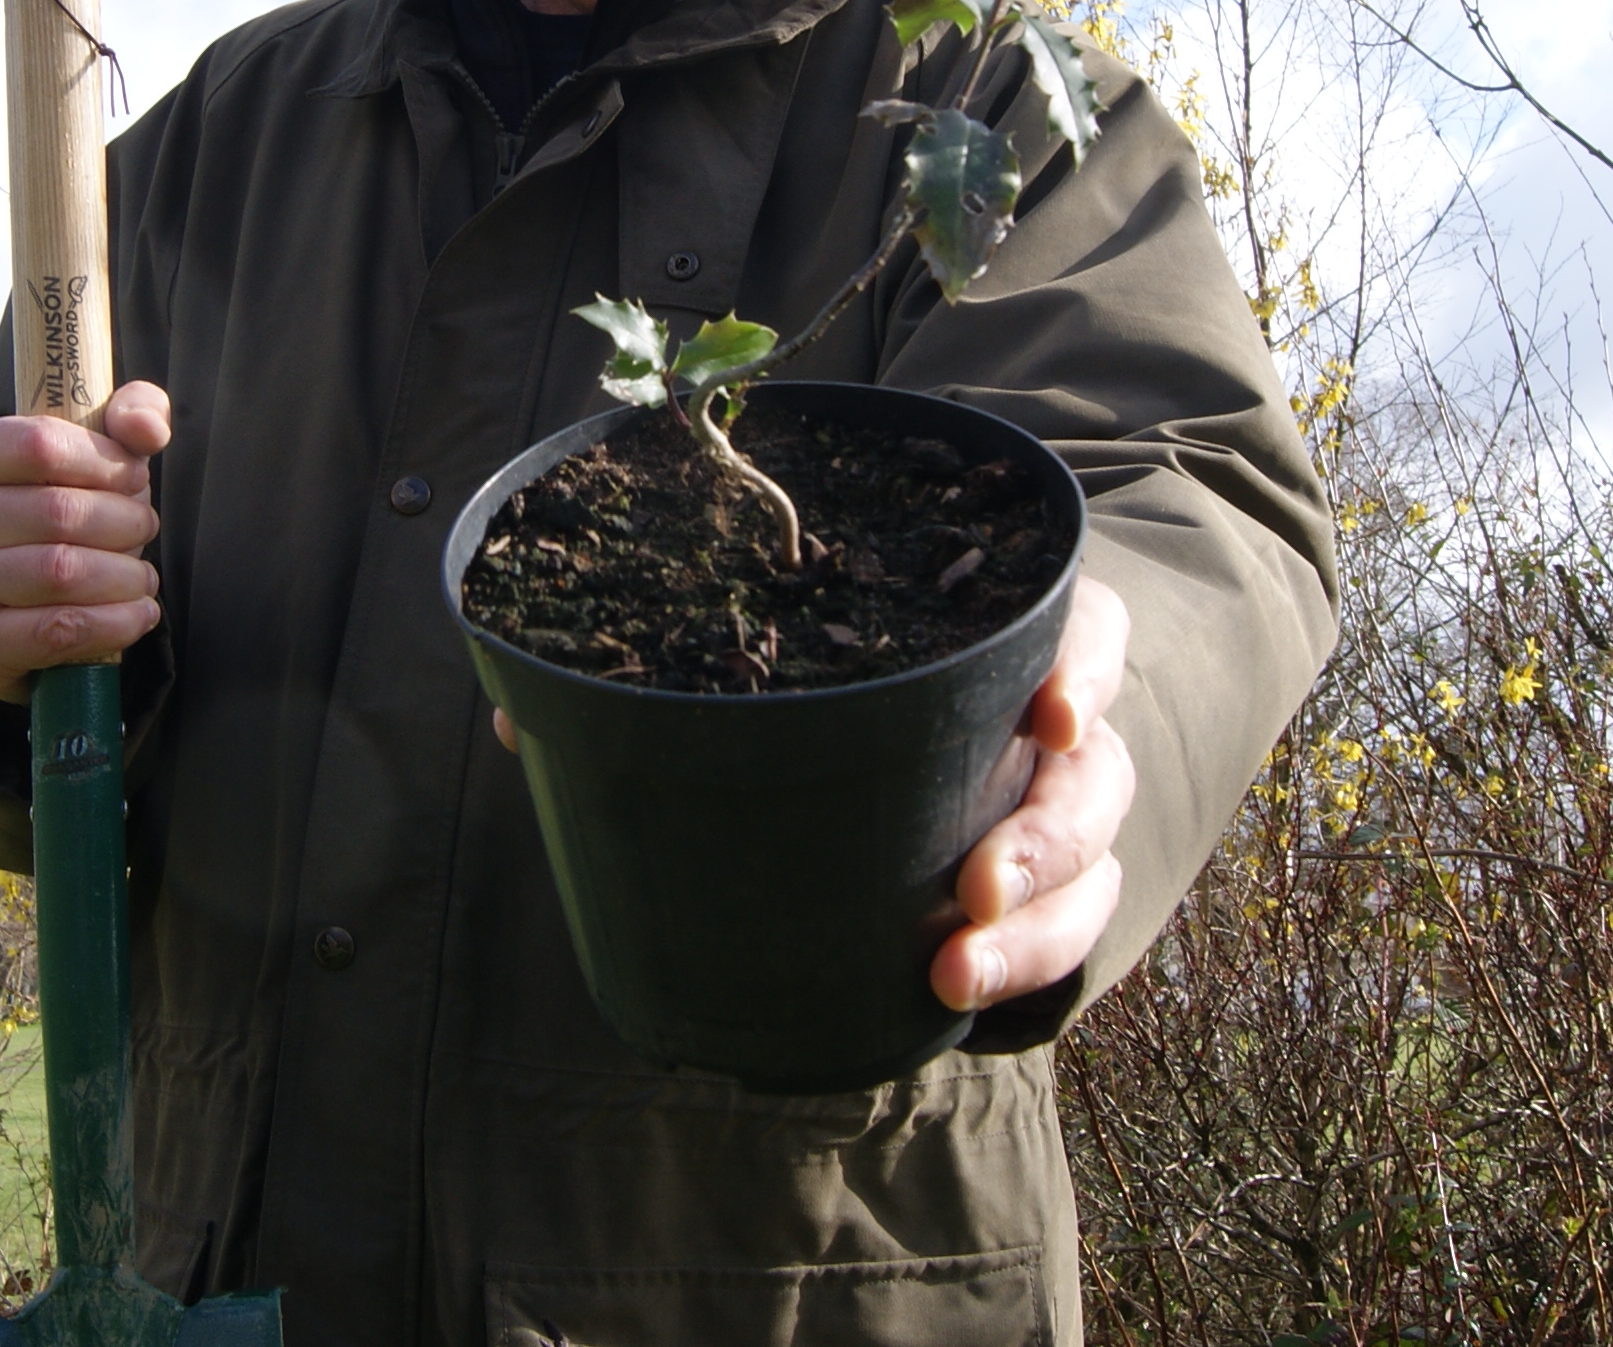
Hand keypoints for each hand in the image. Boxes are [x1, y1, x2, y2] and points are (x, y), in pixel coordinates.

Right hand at [0, 380, 173, 701]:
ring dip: (124, 576)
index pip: (40, 444)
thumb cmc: (58, 509)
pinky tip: (138, 613)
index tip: (134, 478)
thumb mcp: (92, 450)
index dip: (104, 460)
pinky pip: (53, 632)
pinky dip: (113, 623)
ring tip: (142, 576)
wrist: (7, 601)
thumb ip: (129, 414)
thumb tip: (146, 430)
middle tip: (144, 529)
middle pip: (57, 512)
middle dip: (124, 522)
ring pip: (59, 573)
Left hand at [482, 572, 1136, 1013]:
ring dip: (1035, 920)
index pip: (1080, 626)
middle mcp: (1048, 718)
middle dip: (1048, 830)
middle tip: (974, 885)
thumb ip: (672, 668)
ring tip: (951, 968)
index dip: (1078, 664)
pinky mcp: (1048, 887)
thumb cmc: (833, 673)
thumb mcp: (776, 649)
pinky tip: (951, 986)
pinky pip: (1065, 927)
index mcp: (998, 631)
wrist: (913, 733)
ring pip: (1090, 861)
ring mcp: (1058, 807)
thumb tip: (519, 718)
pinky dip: (1023, 961)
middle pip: (1092, 767)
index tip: (1050, 712)